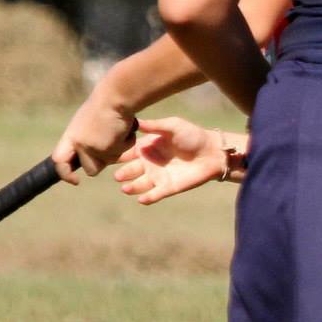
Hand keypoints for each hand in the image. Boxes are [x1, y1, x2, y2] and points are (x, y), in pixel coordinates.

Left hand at [51, 85, 139, 181]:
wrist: (115, 98)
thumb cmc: (105, 106)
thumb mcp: (88, 124)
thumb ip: (85, 139)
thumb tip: (88, 153)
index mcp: (71, 137)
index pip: (59, 161)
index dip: (65, 174)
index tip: (75, 181)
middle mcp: (79, 144)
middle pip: (91, 169)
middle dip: (103, 162)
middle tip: (111, 145)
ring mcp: (93, 147)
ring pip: (110, 162)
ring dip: (118, 150)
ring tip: (117, 130)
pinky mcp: (108, 148)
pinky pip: (122, 152)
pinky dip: (127, 142)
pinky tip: (124, 128)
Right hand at [111, 116, 228, 204]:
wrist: (212, 152)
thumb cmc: (192, 136)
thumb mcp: (172, 126)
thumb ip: (154, 125)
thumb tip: (135, 122)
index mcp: (147, 148)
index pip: (129, 153)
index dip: (120, 155)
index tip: (110, 155)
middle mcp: (150, 163)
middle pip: (132, 170)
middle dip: (124, 174)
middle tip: (118, 176)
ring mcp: (158, 177)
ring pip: (141, 184)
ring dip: (133, 188)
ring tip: (126, 189)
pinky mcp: (169, 188)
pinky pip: (155, 194)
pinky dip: (148, 198)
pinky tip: (141, 199)